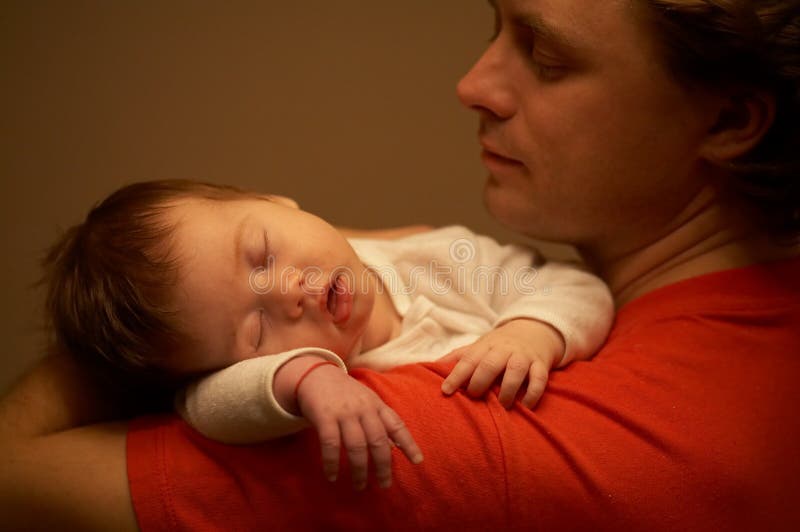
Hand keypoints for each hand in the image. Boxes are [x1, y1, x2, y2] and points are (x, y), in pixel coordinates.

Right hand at [295, 364, 423, 489]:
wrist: (315, 374)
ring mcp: (344, 412)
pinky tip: (332, 476)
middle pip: (378, 440)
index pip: (397, 425)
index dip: (409, 443)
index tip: (418, 461)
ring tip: (360, 486)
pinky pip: (331, 444)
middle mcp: (364, 408)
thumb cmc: (345, 393)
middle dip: (383, 465)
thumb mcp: (367, 401)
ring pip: (357, 445)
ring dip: (360, 469)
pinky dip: (332, 463)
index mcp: (377, 405)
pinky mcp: (325, 416)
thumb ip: (380, 422)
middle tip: (384, 484)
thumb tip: (394, 448)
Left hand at [439, 319, 564, 408]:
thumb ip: (457, 357)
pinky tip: (525, 406)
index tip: (445, 391)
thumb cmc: (499, 345)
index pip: (468, 359)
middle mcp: (504, 350)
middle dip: (480, 382)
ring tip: (501, 406)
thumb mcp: (478, 346)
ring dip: (507, 390)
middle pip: (490, 364)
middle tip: (474, 397)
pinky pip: (539, 379)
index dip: (456, 375)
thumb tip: (430, 367)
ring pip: (516, 370)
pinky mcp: (541, 365)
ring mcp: (523, 357)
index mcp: (485, 346)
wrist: (533, 331)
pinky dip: (533, 393)